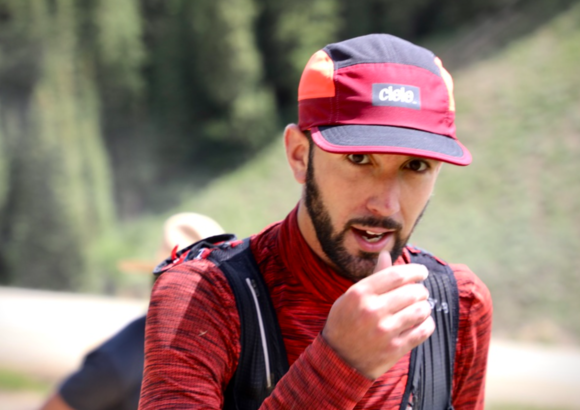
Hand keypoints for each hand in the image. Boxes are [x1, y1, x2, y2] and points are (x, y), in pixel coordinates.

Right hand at [322, 251, 433, 379]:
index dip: (415, 271)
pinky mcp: (395, 349)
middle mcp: (372, 310)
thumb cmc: (345, 322)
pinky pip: (423, 331)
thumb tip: (386, 253)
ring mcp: (385, 331)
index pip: (397, 275)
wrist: (338, 359)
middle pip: (412, 292)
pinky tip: (421, 322)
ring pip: (421, 310)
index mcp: (360, 293)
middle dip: (421, 290)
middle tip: (419, 293)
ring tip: (419, 308)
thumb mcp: (352, 296)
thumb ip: (373, 277)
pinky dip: (427, 324)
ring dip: (424, 307)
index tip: (422, 272)